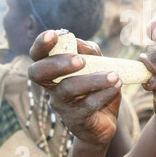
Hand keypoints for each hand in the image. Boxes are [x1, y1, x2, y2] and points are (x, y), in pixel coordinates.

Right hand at [28, 30, 121, 145]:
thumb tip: (81, 44)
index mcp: (53, 71)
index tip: (54, 34)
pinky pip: (88, 105)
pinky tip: (117, 85)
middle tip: (80, 60)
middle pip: (38, 73)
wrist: (105, 122)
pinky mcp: (76, 120)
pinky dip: (105, 93)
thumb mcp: (97, 66)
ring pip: (68, 89)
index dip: (41, 44)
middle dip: (58, 63)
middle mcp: (52, 87)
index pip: (38, 56)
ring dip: (92, 79)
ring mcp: (62, 105)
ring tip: (113, 75)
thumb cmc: (97, 89)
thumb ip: (90, 52)